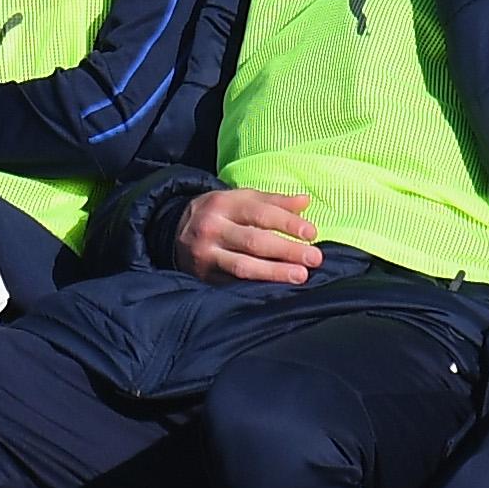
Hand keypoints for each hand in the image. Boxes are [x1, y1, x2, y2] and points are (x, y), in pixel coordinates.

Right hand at [175, 188, 320, 285]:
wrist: (173, 231)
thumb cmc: (219, 214)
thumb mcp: (240, 199)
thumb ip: (273, 201)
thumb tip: (305, 203)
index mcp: (222, 204)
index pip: (260, 213)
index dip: (288, 224)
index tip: (312, 234)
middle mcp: (211, 229)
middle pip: (254, 241)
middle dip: (287, 250)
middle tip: (315, 258)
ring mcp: (205, 254)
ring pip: (243, 266)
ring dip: (275, 272)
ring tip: (300, 275)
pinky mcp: (203, 275)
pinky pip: (234, 282)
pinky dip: (259, 285)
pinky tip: (277, 287)